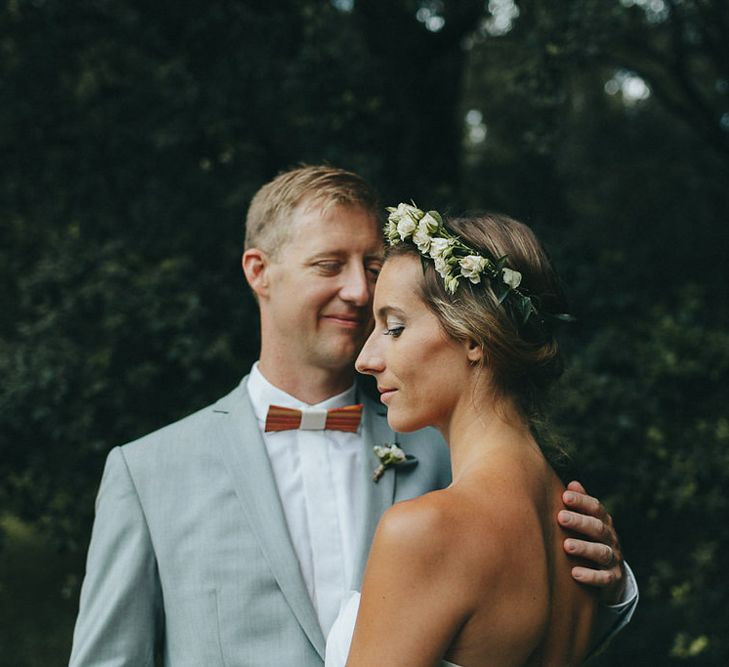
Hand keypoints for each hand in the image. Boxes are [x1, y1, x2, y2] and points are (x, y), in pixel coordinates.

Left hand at [558, 480, 625, 604]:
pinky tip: (575, 573)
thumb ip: (581, 504)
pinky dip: (591, 576)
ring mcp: (614, 559)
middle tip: (561, 517)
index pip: (596, 508)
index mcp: (603, 522)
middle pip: (598, 528)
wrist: (611, 575)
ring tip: (567, 545)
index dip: (582, 501)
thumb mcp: (588, 522)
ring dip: (584, 548)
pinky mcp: (613, 578)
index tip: (565, 496)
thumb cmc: (591, 540)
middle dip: (580, 522)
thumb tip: (572, 483)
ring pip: (601, 552)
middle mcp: (611, 538)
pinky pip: (604, 578)